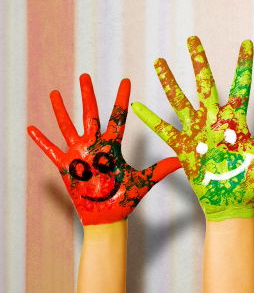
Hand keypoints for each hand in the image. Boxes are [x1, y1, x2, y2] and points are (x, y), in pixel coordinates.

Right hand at [27, 74, 180, 224]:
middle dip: (88, 95)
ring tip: (56, 92)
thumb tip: (183, 161)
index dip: (121, 99)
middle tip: (85, 75)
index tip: (126, 80)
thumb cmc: (125, 198)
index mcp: (113, 146)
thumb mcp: (144, 181)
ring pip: (68, 127)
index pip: (118, 117)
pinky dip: (41, 140)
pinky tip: (31, 128)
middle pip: (90, 115)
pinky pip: (50, 150)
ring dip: (61, 110)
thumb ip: (161, 169)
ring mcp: (79, 155)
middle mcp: (95, 146)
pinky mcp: (65, 167)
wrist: (108, 217)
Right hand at [131, 36, 253, 220]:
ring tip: (159, 61)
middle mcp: (215, 121)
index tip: (246, 42)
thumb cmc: (252, 183)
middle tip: (192, 38)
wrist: (232, 205)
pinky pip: (165, 131)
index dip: (244, 65)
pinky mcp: (184, 149)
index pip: (241, 86)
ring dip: (169, 82)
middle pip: (205, 84)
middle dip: (199, 62)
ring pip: (180, 100)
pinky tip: (137, 105)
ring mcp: (198, 133)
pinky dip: (151, 119)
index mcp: (236, 121)